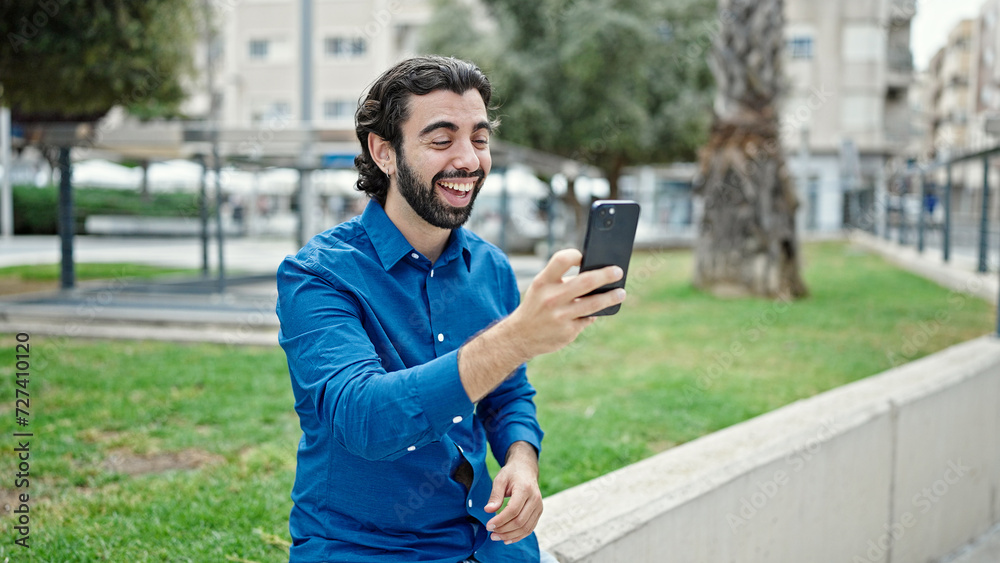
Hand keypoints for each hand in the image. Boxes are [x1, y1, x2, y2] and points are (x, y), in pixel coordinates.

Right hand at [457, 249, 624, 401]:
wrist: (520, 337)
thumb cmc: (536, 306)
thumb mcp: (540, 288)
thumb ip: (561, 280)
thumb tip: (594, 275)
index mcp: (543, 282)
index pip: (562, 260)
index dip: (576, 255)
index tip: (586, 256)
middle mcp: (551, 298)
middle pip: (586, 282)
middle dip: (606, 275)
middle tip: (618, 271)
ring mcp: (561, 316)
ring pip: (593, 304)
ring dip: (610, 297)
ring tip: (621, 293)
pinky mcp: (568, 331)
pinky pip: (588, 319)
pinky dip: (593, 314)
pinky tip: (597, 311)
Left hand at [484, 442, 541, 544]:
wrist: (526, 469)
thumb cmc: (511, 474)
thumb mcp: (500, 479)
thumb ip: (495, 495)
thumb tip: (488, 510)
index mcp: (525, 489)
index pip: (513, 510)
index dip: (500, 520)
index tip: (488, 525)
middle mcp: (535, 499)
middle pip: (520, 521)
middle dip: (504, 530)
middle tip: (491, 533)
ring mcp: (539, 506)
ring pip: (526, 528)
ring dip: (510, 535)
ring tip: (496, 537)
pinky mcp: (539, 512)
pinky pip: (530, 528)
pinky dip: (518, 536)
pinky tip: (507, 538)